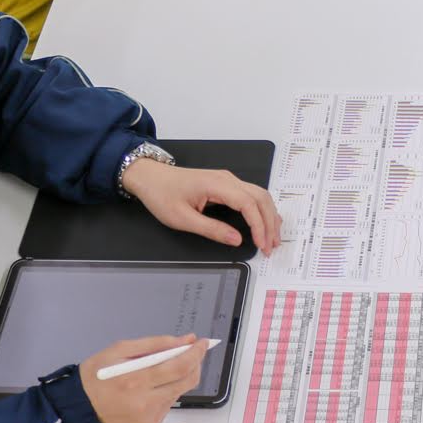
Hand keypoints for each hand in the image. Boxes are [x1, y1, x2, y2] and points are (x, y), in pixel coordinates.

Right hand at [80, 333, 204, 422]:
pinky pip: (168, 405)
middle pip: (187, 381)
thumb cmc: (97, 374)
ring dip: (179, 378)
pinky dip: (167, 392)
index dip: (196, 353)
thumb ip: (155, 344)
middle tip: (191, 352)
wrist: (79, 408)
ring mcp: (150, 418)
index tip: (203, 343)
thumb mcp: (120, 349)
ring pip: (179, 393)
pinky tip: (151, 388)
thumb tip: (185, 340)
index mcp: (137, 379)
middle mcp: (147, 402)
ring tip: (163, 370)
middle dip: (195, 363)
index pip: (180, 366)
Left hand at [125, 160, 283, 254]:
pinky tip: (264, 222)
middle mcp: (227, 179)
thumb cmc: (162, 195)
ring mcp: (228, 180)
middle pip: (260, 197)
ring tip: (272, 237)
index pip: (248, 203)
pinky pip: (251, 195)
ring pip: (259, 194)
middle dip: (270, 222)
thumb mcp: (182, 219)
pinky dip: (261, 209)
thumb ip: (212, 230)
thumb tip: (236, 240)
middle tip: (271, 245)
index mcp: (217, 185)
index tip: (261, 244)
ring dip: (269, 215)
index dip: (258, 225)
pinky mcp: (225, 184)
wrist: (150, 177)